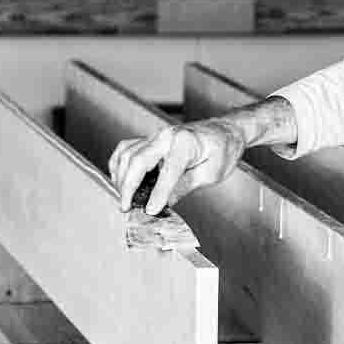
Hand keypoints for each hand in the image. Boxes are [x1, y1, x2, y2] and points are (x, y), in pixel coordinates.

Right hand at [108, 118, 246, 214]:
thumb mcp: (212, 173)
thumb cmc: (223, 150)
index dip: (157, 193)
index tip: (149, 211)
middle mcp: (167, 135)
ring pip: (127, 154)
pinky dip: (118, 165)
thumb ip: (185, 186)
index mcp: (187, 142)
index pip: (168, 170)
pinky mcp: (150, 139)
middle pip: (138, 160)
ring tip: (125, 199)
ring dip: (120, 178)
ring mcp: (156, 136)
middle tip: (126, 207)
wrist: (224, 132)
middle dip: (128, 186)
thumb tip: (163, 204)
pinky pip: (126, 149)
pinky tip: (120, 181)